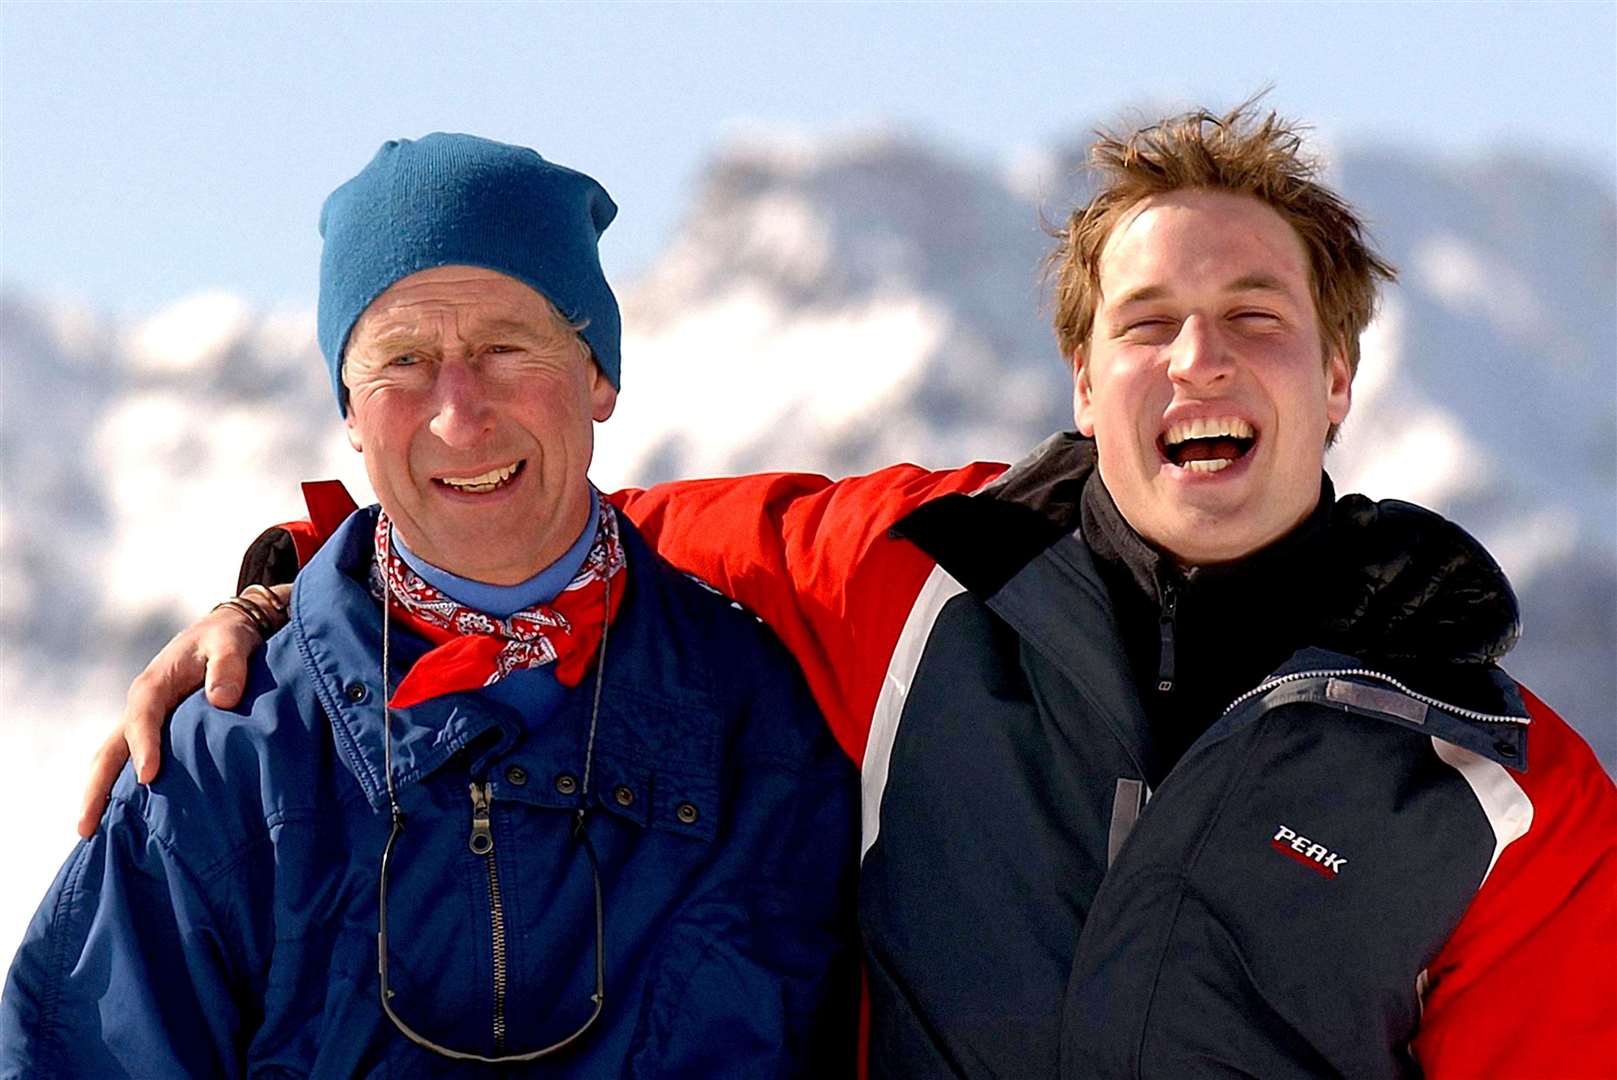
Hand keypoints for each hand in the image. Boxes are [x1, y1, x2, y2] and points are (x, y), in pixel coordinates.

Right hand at [75, 584, 289, 836]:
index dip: (144, 746)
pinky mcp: (155, 733)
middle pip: (110, 749)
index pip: (143, 718)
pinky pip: (130, 762)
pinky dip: (122, 788)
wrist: (226, 633)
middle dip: (96, 787)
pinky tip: (124, 820)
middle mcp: (141, 706)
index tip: (149, 777)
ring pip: (113, 759)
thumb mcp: (232, 643)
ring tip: (91, 832)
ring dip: (101, 793)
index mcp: (155, 684)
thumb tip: (222, 700)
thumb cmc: (229, 639)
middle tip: (86, 826)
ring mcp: (143, 722)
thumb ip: (229, 667)